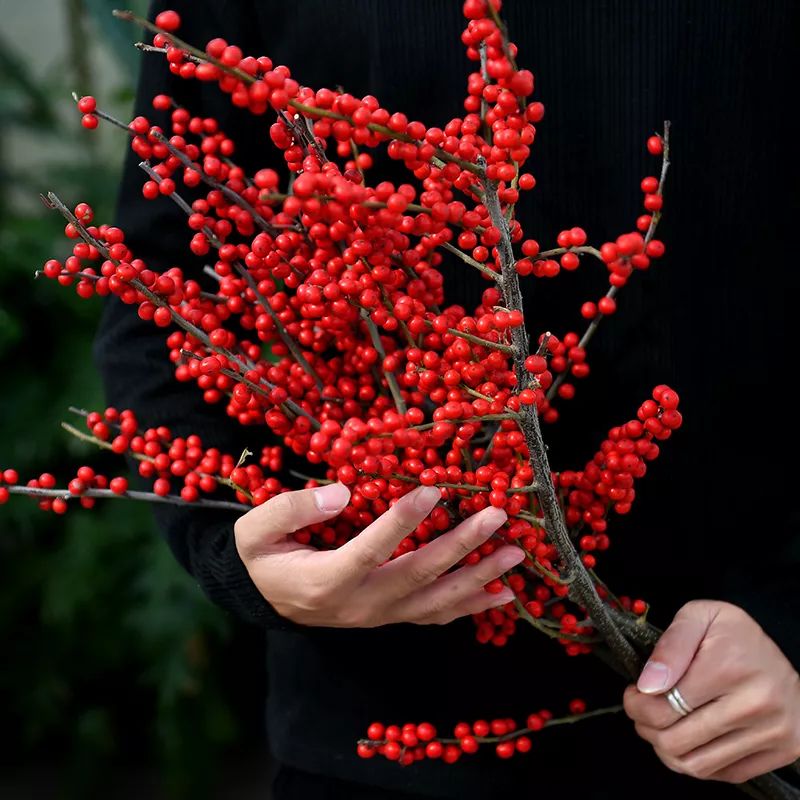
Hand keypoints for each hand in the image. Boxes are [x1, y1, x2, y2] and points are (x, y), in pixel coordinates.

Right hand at [234, 482, 524, 626]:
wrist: (264, 598)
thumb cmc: (261, 557)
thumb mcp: (257, 530)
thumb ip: (291, 510)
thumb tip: (343, 492)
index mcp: (326, 580)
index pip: (370, 550)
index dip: (401, 521)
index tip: (433, 490)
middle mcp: (359, 605)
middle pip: (417, 576)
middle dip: (461, 546)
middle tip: (496, 518)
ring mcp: (378, 616)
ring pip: (435, 602)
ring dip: (478, 579)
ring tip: (514, 556)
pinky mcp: (389, 617)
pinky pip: (434, 615)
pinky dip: (469, 605)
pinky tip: (501, 595)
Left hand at [623, 600, 799, 782]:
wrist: (786, 656)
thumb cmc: (736, 635)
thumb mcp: (700, 616)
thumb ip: (671, 645)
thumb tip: (647, 685)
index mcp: (728, 667)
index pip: (663, 707)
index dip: (636, 704)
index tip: (633, 693)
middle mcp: (754, 705)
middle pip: (676, 740)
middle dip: (646, 727)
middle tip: (642, 711)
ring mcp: (771, 733)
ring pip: (696, 765)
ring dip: (667, 749)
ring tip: (661, 726)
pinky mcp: (782, 752)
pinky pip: (725, 774)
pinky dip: (697, 762)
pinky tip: (690, 738)